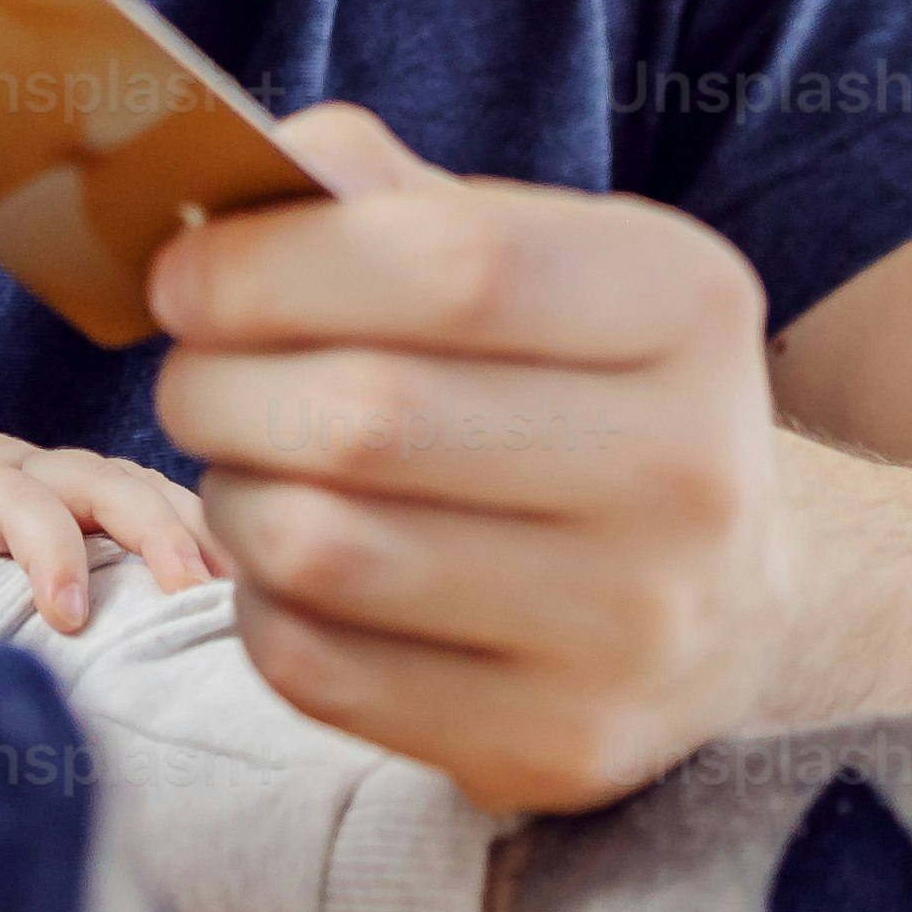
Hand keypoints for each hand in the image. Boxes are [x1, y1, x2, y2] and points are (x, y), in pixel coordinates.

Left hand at [0, 364, 227, 648]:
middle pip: (110, 481)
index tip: (70, 620)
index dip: (54, 554)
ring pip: (147, 484)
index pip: (26, 504)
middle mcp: (31, 465)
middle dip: (157, 531)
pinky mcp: (89, 496)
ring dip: (197, 528)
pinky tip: (238, 577)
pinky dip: (202, 527)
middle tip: (190, 595)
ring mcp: (68, 477)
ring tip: (240, 591)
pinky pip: (157, 498)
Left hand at [145, 106, 785, 815]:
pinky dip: (259, 602)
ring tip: (244, 463)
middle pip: (369, 414)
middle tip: (190, 371)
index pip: (452, 267)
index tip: (182, 271)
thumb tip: (266, 168)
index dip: (276, 263)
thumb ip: (404, 206)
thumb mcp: (547, 266)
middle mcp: (686, 471)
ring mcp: (632, 628)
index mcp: (687, 309)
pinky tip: (290, 564)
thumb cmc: (589, 394)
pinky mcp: (558, 743)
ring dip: (232, 492)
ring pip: (324, 548)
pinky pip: (319, 666)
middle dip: (221, 381)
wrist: (730, 600)